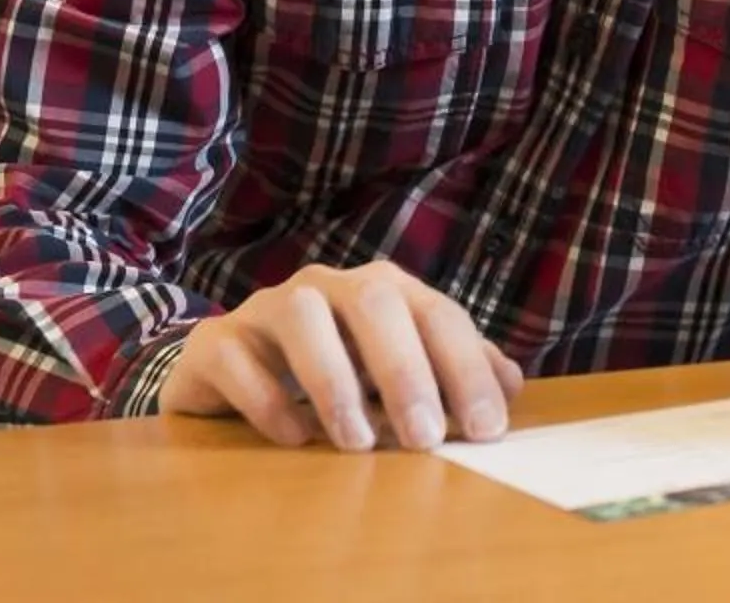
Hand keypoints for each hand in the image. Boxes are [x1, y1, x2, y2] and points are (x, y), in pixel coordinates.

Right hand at [160, 260, 523, 451]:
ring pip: (302, 315)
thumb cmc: (330, 367)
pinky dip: (266, 397)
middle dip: (405, 370)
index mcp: (385, 290)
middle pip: (375, 301)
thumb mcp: (396, 371)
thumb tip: (512, 387)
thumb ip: (453, 373)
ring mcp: (267, 308)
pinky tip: (294, 439)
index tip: (488, 430)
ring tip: (358, 443)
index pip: (438, 314)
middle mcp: (329, 286)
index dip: (467, 369)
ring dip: (334, 380)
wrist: (230, 367)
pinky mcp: (216, 342)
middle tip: (426, 439)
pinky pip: (235, 356)